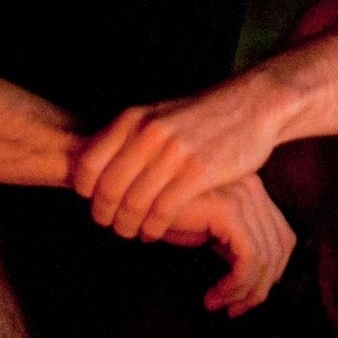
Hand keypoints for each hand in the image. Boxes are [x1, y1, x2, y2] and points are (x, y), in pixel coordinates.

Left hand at [73, 86, 285, 242]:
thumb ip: (129, 135)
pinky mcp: (198, 172)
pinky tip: (155, 232)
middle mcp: (148, 134)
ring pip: (133, 204)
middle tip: (111, 226)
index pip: (88, 164)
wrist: (252, 105)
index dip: (86, 192)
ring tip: (132, 232)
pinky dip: (153, 228)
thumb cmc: (203, 116)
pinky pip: (162, 211)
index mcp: (133, 119)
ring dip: (127, 226)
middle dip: (105, 215)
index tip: (94, 204)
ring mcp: (173, 153)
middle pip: (108, 189)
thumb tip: (94, 158)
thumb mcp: (159, 114)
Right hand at [148, 174, 295, 316]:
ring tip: (219, 304)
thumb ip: (231, 244)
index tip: (247, 298)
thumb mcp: (205, 231)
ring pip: (266, 257)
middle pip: (280, 247)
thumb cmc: (159, 215)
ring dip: (245, 291)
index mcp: (250, 191)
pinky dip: (237, 285)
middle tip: (234, 309)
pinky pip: (249, 258)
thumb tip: (258, 280)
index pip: (283, 236)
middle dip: (261, 287)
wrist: (126, 198)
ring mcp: (241, 195)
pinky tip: (214, 295)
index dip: (272, 273)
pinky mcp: (227, 209)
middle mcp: (251, 188)